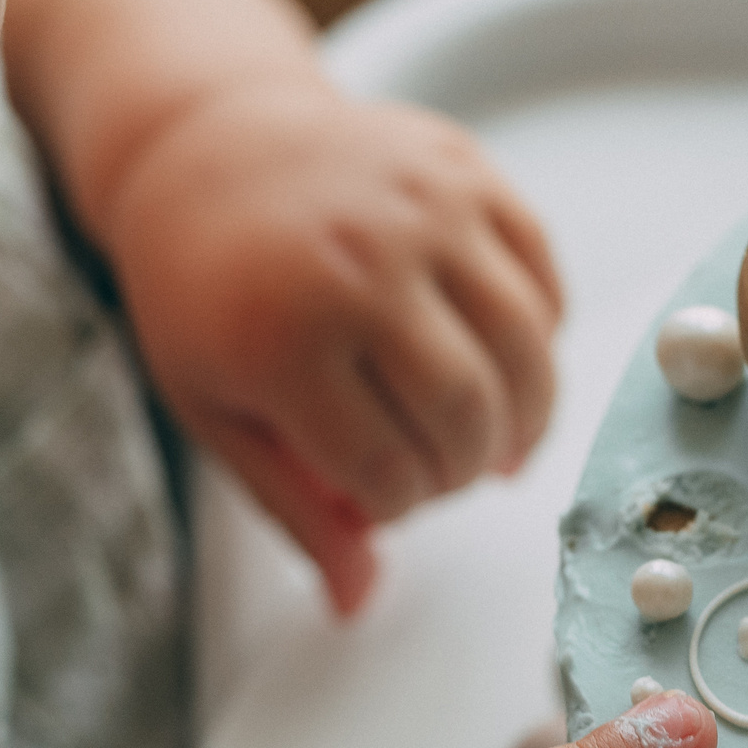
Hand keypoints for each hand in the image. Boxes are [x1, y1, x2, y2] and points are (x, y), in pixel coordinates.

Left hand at [104, 87, 561, 613]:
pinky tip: (501, 363)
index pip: (392, 473)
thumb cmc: (203, 288)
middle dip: (463, 469)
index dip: (397, 509)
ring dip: (522, 418)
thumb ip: (293, 509)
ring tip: (489, 437)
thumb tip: (358, 605)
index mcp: (286, 340)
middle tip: (440, 472)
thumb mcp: (215, 409)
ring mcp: (426, 210)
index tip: (378, 498)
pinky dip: (538, 340)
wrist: (204, 142)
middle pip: (469, 417)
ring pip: (527, 354)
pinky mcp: (470, 172)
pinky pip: (544, 282)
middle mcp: (364, 267)